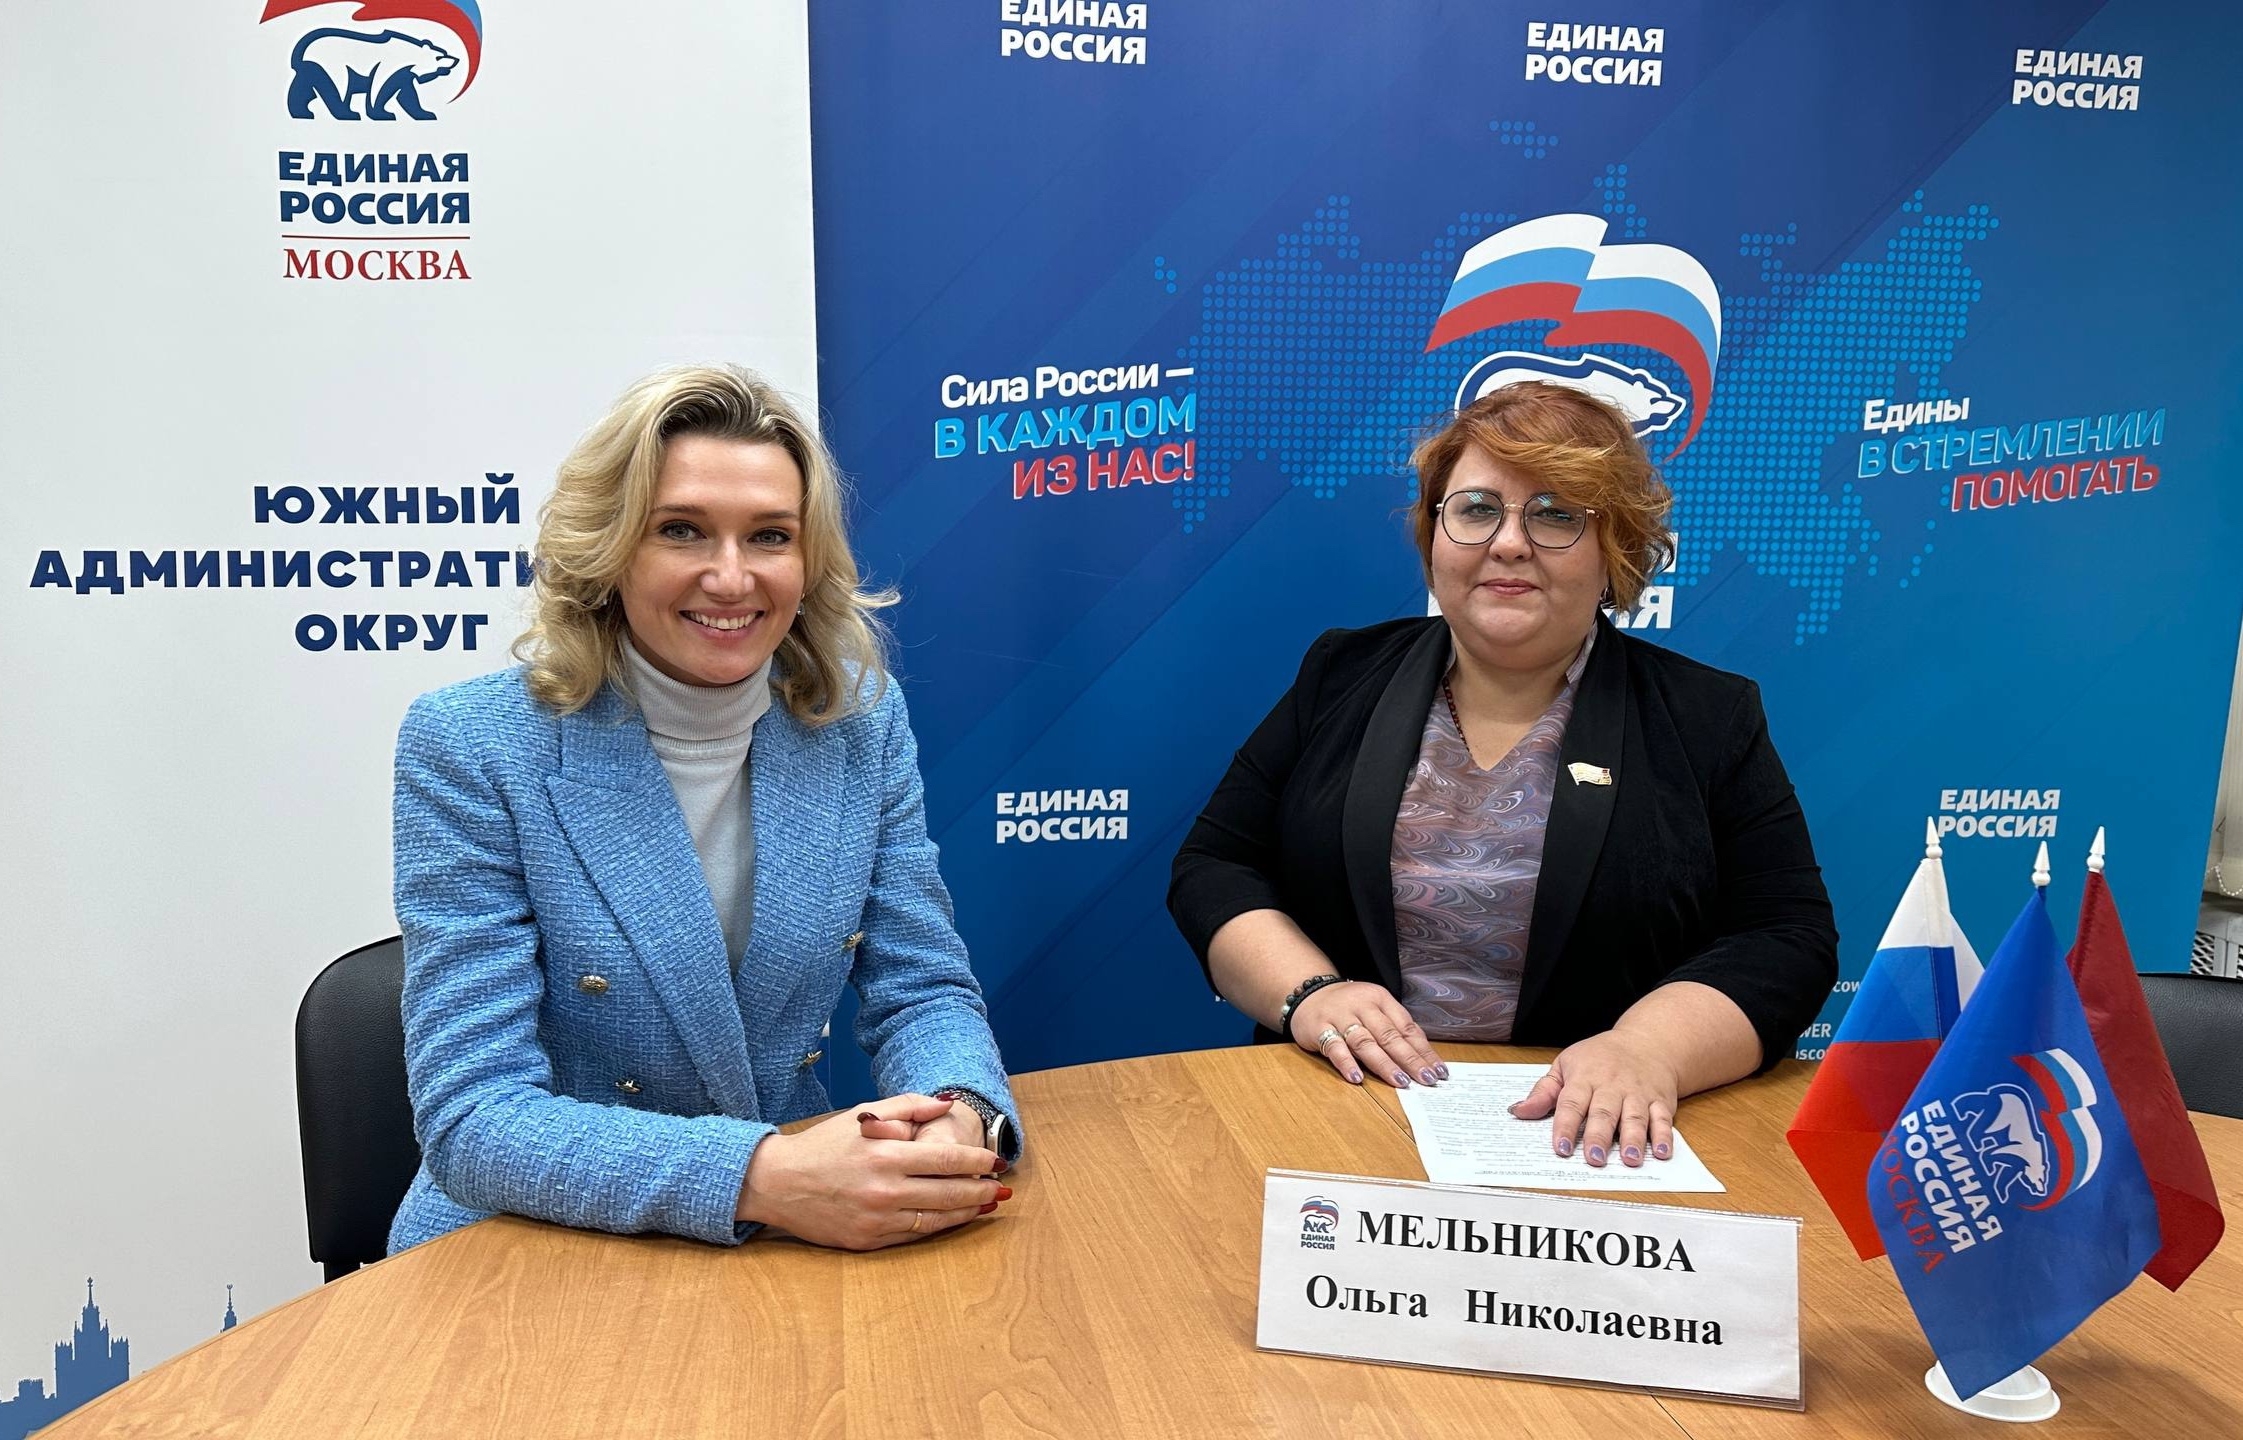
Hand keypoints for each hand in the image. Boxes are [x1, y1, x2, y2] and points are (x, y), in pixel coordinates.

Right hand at [737, 1094, 1005, 1248]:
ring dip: (966, 1212)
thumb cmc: (823, 1145)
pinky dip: (938, 1227)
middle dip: (980, 1191)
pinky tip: (953, 1219)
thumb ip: (909, 1106)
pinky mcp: (867, 1241)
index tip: (997, 1161)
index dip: (977, 1162)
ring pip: (935, 1220)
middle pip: (948, 1194)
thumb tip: (947, 1103)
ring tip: (987, 1205)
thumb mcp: (864, 1114)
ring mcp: (876, 1219)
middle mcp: (884, 1190)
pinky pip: (913, 1236)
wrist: (777, 1183)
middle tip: (1001, 1188)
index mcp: (885, 1155)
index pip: (946, 1160)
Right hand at [1290, 980, 1446, 1088]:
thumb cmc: (1349, 1007)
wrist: (1308, 993)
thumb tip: (1424, 1057)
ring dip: (1384, 1063)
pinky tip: (1357, 1078)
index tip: (1438, 1071)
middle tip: (1426, 1079)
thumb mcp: (1375, 1009)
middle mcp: (1362, 1005)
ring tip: (1400, 1081)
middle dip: (1410, 1059)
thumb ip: (1396, 1028)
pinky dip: (1346, 1063)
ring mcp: (1339, 1016)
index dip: (1423, 1051)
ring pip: (1365, 1042)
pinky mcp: (1319, 1028)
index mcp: (1380, 999)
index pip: (1406, 1027)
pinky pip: (1334, 1046)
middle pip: (1389, 1035)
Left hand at [1508, 1030, 1679, 1167]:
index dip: (1566, 1126)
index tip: (1561, 1148)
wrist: (1646, 1042)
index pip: (1572, 1103)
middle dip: (1599, 1136)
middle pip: (1604, 1112)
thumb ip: (1544, 1092)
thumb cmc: (1600, 1057)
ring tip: (1629, 1159)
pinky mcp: (1660, 1101)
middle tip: (1594, 1158)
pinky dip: (1664, 1136)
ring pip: (1635, 1117)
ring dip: (1633, 1139)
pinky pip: (1663, 1119)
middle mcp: (1612, 1086)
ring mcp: (1638, 1094)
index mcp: (1585, 1077)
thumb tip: (1518, 1112)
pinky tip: (1662, 1153)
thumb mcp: (1566, 1065)